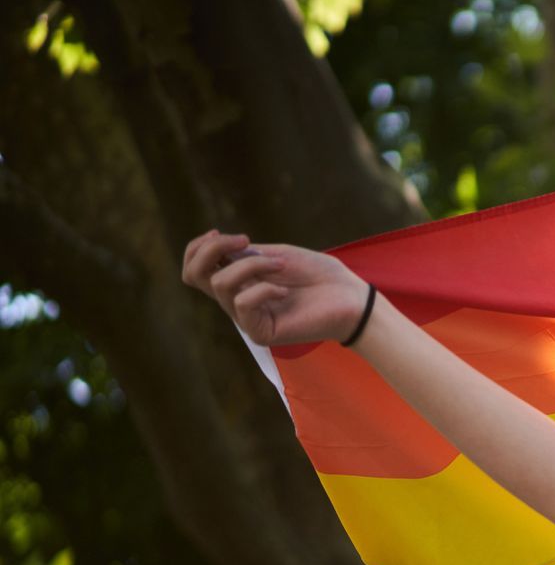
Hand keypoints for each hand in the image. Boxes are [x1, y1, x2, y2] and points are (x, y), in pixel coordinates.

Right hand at [181, 229, 367, 347]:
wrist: (351, 298)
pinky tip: (285, 290)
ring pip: (221, 284)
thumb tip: (215, 249)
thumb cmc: (319, 274)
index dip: (198, 247)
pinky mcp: (260, 332)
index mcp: (238, 280)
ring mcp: (246, 317)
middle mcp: (236, 299)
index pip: (194, 268)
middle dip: (212, 249)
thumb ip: (243, 254)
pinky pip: (242, 303)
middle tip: (246, 241)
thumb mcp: (276, 254)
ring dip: (253, 264)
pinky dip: (263, 288)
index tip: (221, 232)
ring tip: (282, 265)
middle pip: (193, 275)